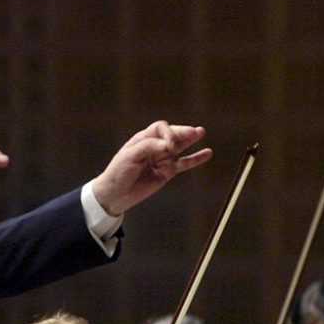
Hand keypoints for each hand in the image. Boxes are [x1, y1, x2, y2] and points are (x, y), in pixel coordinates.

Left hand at [91, 121, 212, 215]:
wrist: (115, 194)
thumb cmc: (118, 173)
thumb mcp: (129, 157)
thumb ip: (148, 148)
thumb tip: (168, 145)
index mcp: (143, 138)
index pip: (160, 128)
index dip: (167, 133)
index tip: (169, 146)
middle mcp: (155, 146)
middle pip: (172, 134)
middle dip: (183, 132)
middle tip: (195, 132)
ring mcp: (162, 159)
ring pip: (180, 146)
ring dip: (190, 139)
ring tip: (201, 132)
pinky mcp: (168, 172)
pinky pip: (184, 163)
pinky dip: (195, 159)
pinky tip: (207, 153)